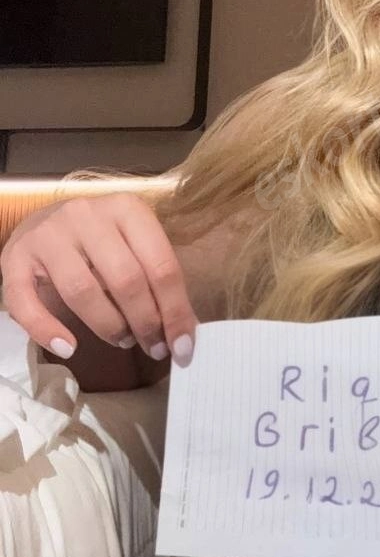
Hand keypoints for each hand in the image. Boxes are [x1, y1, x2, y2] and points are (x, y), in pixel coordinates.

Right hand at [0, 193, 196, 365]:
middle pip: (126, 279)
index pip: (162, 265)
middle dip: (145, 322)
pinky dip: (47, 330)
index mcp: (127, 209)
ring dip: (108, 326)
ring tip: (123, 340)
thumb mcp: (133, 245)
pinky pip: (27, 302)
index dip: (175, 311)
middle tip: (154, 347)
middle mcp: (87, 215)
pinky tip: (68, 347)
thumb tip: (185, 329)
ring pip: (83, 291)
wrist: (42, 222)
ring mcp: (48, 235)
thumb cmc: (98, 240)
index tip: (182, 346)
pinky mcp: (15, 258)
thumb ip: (156, 278)